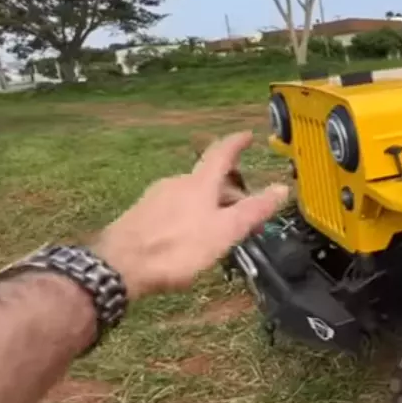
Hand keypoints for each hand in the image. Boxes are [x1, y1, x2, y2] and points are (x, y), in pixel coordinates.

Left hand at [94, 131, 289, 298]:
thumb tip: (282, 188)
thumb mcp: (224, 232)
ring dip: (209, 205)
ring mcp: (155, 198)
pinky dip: (190, 215)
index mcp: (199, 183)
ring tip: (221, 228)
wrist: (119, 266)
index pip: (221, 154)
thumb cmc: (177, 248)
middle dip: (229, 190)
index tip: (247, 135)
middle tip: (246, 209)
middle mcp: (176, 183)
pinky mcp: (140, 215)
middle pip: (207, 179)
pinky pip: (174, 208)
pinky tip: (190, 237)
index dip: (236, 143)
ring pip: (190, 194)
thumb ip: (253, 210)